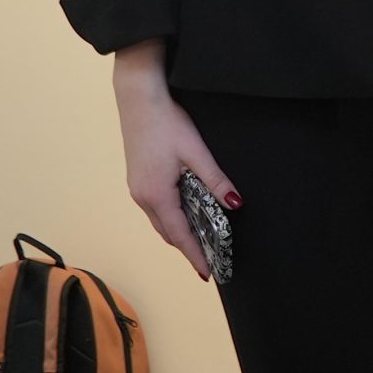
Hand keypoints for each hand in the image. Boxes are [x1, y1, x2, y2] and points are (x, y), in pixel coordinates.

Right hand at [112, 41, 237, 280]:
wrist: (139, 100)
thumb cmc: (167, 124)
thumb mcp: (196, 153)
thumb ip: (216, 180)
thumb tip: (235, 204)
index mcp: (156, 196)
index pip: (180, 235)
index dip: (195, 254)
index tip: (208, 272)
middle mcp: (142, 197)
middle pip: (168, 232)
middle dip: (188, 248)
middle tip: (209, 261)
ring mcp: (137, 189)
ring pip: (161, 221)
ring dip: (179, 234)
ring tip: (201, 243)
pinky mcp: (138, 180)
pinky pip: (156, 209)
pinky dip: (171, 218)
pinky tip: (185, 215)